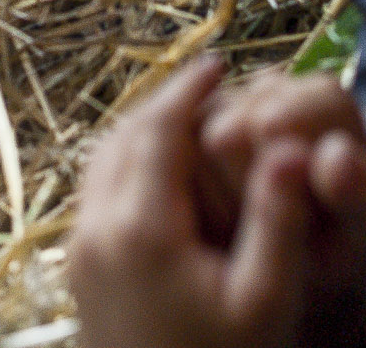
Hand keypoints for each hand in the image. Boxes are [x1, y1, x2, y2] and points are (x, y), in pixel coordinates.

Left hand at [69, 57, 365, 347]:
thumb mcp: (266, 300)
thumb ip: (278, 220)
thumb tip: (290, 146)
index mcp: (142, 229)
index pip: (159, 130)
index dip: (190, 89)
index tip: (220, 64)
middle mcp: (97, 231)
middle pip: (123, 137)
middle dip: (165, 101)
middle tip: (206, 83)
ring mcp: (79, 253)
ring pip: (100, 162)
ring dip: (140, 130)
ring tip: (186, 118)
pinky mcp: (76, 273)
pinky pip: (94, 193)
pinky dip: (124, 163)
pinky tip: (160, 174)